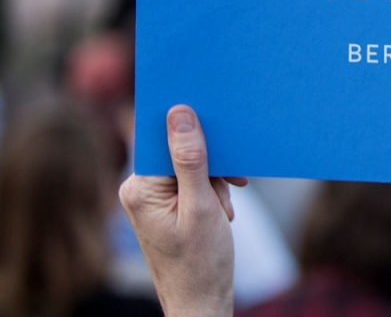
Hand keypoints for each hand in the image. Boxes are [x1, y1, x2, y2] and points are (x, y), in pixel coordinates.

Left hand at [119, 105, 244, 316]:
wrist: (200, 302)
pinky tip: (220, 211)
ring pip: (190, 166)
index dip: (195, 135)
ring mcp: (151, 199)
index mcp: (140, 188)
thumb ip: (190, 159)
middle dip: (211, 165)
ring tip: (222, 209)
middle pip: (179, 151)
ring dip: (214, 181)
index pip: (165, 140)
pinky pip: (191, 181)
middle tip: (231, 184)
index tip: (221, 137)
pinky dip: (211, 191)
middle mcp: (139, 190)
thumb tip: (179, 113)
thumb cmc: (199, 262)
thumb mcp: (201, 206)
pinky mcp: (165, 206)